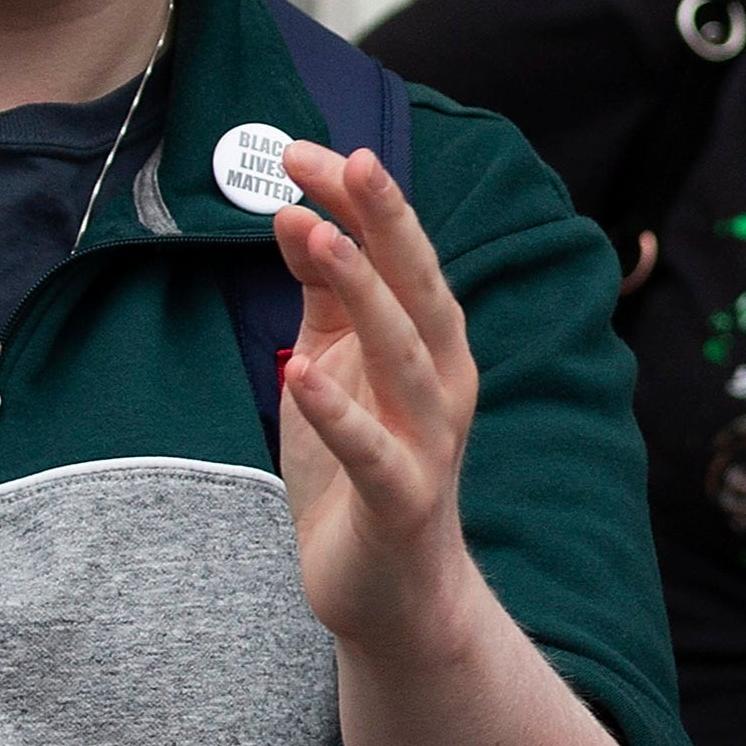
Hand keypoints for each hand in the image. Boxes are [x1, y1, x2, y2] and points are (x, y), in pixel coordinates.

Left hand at [272, 141, 484, 658]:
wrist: (390, 594)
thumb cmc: (359, 473)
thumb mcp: (331, 370)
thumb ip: (325, 300)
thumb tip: (302, 218)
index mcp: (430, 349)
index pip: (402, 260)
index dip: (362, 205)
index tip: (308, 152)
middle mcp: (444, 386)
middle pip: (421, 292)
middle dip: (387, 226)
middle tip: (347, 160)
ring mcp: (428, 444)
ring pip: (404, 359)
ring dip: (366, 295)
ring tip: (321, 237)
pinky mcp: (401, 501)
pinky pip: (373, 452)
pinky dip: (339, 413)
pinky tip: (301, 373)